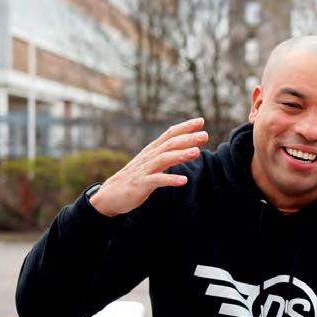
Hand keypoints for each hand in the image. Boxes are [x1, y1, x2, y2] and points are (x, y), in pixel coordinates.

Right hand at [88, 118, 208, 216]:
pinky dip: (170, 179)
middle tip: (205, 135)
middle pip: (169, 144)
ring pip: (164, 159)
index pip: (170, 134)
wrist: (111, 195)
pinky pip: (157, 180)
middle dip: (187, 139)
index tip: (201, 121)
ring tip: (197, 152)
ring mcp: (144, 170)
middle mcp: (149, 157)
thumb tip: (190, 149)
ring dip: (180, 155)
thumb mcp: (152, 164)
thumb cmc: (136, 178)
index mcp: (152, 151)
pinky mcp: (141, 184)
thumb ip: (168, 155)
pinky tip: (184, 180)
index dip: (184, 127)